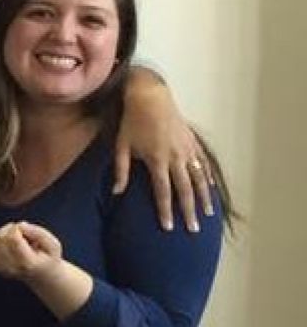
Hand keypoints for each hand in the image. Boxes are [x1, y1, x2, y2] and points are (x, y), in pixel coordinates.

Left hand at [0, 220, 64, 283]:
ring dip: (2, 234)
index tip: (27, 232)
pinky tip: (5, 243)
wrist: (39, 275)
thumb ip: (39, 233)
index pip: (12, 238)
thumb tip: (20, 225)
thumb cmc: (47, 257)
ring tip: (15, 240)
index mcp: (27, 263)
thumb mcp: (53, 244)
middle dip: (10, 229)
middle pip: (0, 238)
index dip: (18, 228)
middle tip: (23, 236)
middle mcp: (10, 267)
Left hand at [113, 72, 213, 232]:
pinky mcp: (192, 142)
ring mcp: (187, 149)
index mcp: (157, 160)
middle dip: (189, 211)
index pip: (163, 192)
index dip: (166, 211)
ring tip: (208, 214)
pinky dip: (206, 177)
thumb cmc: (132, 122)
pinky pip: (202, 163)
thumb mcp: (121, 147)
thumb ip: (120, 171)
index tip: (168, 228)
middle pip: (185, 190)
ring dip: (203, 198)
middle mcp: (176, 157)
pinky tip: (209, 188)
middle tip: (193, 230)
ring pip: (198, 179)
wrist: (150, 97)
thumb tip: (116, 193)